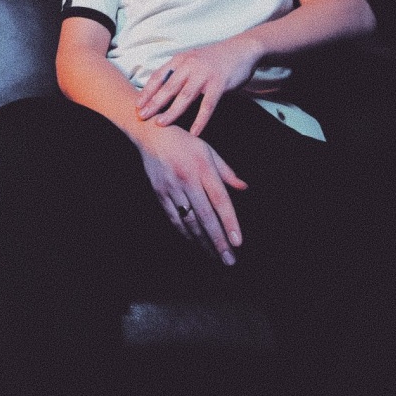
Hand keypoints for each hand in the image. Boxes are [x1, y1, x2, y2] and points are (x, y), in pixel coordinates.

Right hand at [134, 124, 247, 265]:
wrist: (152, 135)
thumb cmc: (184, 143)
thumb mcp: (209, 151)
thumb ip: (227, 172)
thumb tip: (244, 187)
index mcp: (203, 168)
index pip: (220, 200)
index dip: (230, 223)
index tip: (238, 242)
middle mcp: (188, 180)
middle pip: (206, 216)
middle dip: (218, 240)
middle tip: (229, 260)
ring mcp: (172, 188)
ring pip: (190, 221)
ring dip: (203, 242)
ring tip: (215, 256)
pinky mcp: (160, 194)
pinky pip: (174, 219)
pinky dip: (186, 233)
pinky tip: (195, 243)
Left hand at [136, 37, 261, 136]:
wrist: (242, 49)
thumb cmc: (215, 58)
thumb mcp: (192, 60)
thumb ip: (179, 72)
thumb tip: (161, 90)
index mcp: (181, 60)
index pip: (159, 76)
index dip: (147, 91)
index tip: (137, 105)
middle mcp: (190, 65)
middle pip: (168, 87)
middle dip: (153, 103)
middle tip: (141, 116)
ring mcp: (204, 74)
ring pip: (185, 96)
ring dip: (172, 111)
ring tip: (161, 124)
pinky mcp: (219, 83)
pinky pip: (208, 105)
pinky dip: (200, 120)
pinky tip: (194, 132)